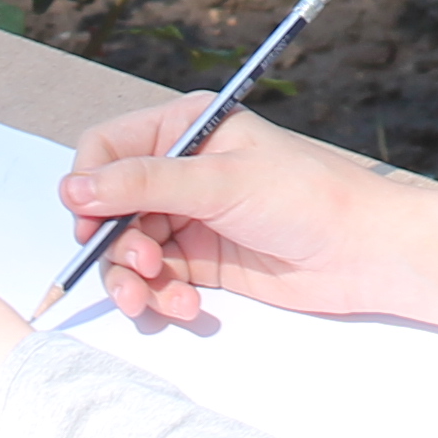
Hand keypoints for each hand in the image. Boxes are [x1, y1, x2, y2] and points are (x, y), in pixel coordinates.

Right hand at [57, 98, 437, 329]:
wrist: (364, 252)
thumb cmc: (306, 197)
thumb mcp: (221, 182)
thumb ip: (144, 184)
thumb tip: (72, 188)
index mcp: (185, 129)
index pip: (106, 149)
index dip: (90, 187)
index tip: (89, 225)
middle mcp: (181, 171)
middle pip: (110, 209)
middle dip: (113, 246)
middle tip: (139, 272)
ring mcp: (189, 218)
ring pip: (127, 251)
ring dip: (132, 281)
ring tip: (151, 302)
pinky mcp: (201, 261)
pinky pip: (156, 281)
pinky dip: (161, 298)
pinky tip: (188, 309)